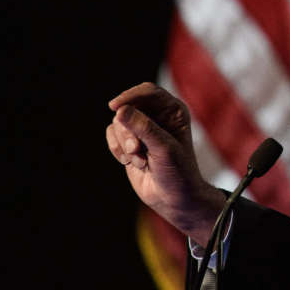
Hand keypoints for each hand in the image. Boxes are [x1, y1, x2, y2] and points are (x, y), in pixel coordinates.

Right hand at [106, 82, 222, 245]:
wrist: (173, 198)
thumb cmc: (178, 172)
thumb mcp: (163, 148)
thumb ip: (143, 128)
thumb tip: (120, 110)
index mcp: (173, 110)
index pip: (148, 91)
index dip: (130, 96)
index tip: (115, 107)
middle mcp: (158, 116)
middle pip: (128, 107)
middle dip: (127, 131)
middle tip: (137, 150)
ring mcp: (142, 128)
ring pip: (117, 123)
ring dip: (124, 144)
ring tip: (140, 160)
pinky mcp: (129, 141)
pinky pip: (111, 136)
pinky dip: (118, 150)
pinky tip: (134, 163)